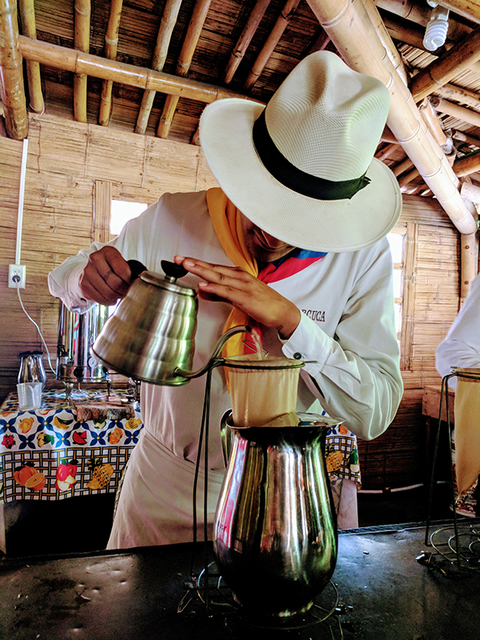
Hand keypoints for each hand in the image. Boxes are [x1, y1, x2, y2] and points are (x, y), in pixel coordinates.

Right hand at [79, 246, 132, 304]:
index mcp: (108, 251)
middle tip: (126, 292)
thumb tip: (140, 281)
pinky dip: (108, 301)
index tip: (132, 284)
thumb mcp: (120, 263)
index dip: (130, 281)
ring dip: (116, 297)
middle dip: (123, 290)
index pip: (122, 270)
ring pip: (107, 292)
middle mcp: (95, 258)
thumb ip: (130, 269)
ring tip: (119, 295)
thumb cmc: (111, 267)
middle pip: (114, 282)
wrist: (92, 270)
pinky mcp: (83, 284)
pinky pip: (99, 298)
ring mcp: (87, 271)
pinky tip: (111, 298)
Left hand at [174, 256, 300, 339]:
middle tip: (179, 259)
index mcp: (237, 275)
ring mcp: (243, 286)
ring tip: (187, 266)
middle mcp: (239, 277)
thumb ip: (219, 294)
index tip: (182, 260)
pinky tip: (204, 285)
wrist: (283, 312)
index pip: (213, 267)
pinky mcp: (246, 298)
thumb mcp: (237, 297)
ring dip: (202, 271)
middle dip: (195, 263)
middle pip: (213, 268)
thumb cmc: (263, 303)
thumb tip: (201, 290)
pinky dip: (214, 288)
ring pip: (218, 277)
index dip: (197, 263)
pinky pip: (227, 292)